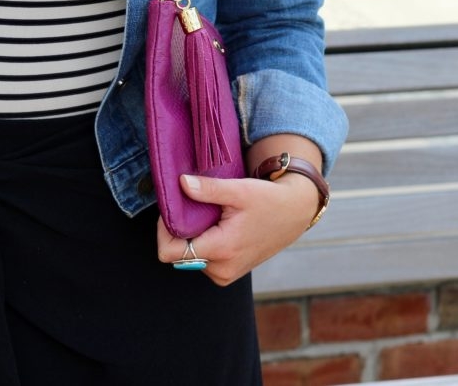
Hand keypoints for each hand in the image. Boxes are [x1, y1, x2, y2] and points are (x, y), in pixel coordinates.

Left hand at [156, 172, 319, 285]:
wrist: (294, 213)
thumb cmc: (268, 200)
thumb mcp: (239, 190)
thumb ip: (208, 189)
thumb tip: (181, 183)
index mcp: (222, 249)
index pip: (171, 253)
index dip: (164, 231)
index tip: (171, 211)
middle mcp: (222, 268)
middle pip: (178, 255)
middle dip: (178, 232)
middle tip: (192, 209)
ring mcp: (225, 274)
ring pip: (188, 258)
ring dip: (192, 237)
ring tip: (209, 217)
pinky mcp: (228, 272)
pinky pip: (202, 260)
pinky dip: (202, 244)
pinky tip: (215, 227)